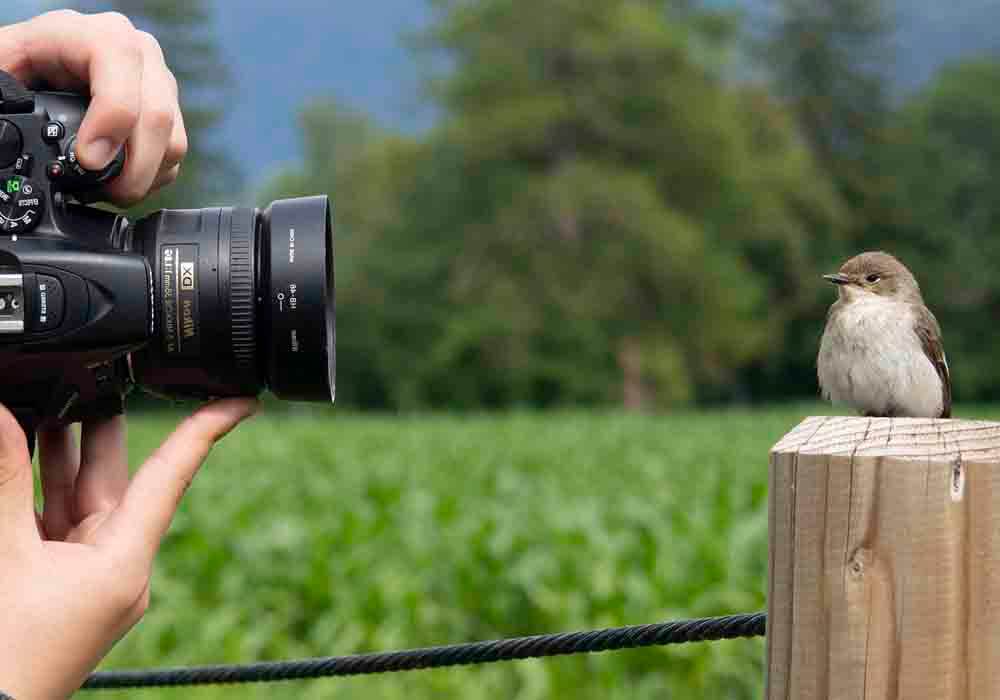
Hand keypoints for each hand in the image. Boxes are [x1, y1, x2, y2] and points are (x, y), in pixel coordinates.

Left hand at [0, 10, 187, 204]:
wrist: (37, 76)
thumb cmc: (16, 70)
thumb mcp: (1, 69)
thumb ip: (2, 94)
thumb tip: (8, 135)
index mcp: (85, 32)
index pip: (119, 59)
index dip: (112, 113)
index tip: (89, 160)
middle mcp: (133, 52)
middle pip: (156, 112)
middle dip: (133, 166)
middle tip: (105, 192)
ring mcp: (156, 82)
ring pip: (173, 138)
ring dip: (144, 176)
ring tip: (111, 191)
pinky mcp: (168, 109)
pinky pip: (175, 152)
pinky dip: (153, 177)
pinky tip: (123, 179)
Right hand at [0, 399, 257, 699]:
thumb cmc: (4, 651)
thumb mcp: (5, 554)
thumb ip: (6, 483)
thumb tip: (4, 417)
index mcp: (125, 562)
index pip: (173, 476)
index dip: (206, 430)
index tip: (242, 399)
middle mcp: (118, 566)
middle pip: (116, 477)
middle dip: (102, 424)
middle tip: (105, 368)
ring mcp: (89, 575)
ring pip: (81, 495)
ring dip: (62, 450)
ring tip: (56, 393)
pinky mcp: (62, 582)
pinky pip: (57, 520)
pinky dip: (39, 488)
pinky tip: (25, 451)